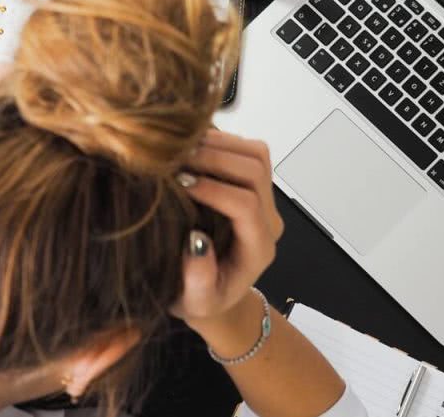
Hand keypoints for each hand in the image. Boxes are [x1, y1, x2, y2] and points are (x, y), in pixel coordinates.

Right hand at [171, 130, 283, 326]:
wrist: (216, 292)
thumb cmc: (203, 299)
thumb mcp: (195, 302)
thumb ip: (199, 280)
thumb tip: (196, 241)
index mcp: (258, 248)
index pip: (246, 205)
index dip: (214, 190)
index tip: (180, 184)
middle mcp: (267, 219)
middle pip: (256, 170)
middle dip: (215, 158)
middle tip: (176, 159)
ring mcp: (263, 199)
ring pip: (256, 154)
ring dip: (219, 144)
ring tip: (181, 149)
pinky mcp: (252, 184)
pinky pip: (246, 150)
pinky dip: (219, 141)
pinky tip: (189, 147)